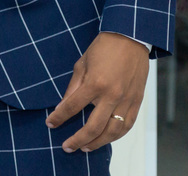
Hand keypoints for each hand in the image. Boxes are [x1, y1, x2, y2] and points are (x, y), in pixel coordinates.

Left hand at [45, 32, 149, 152]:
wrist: (130, 39)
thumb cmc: (103, 49)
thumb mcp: (81, 64)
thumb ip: (73, 88)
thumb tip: (63, 106)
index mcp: (95, 83)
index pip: (72, 107)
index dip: (59, 117)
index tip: (50, 124)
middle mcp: (112, 95)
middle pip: (93, 127)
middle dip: (78, 139)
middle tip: (67, 146)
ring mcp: (127, 101)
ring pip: (112, 132)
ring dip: (97, 143)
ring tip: (85, 148)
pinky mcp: (137, 103)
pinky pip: (126, 126)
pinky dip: (115, 136)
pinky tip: (105, 139)